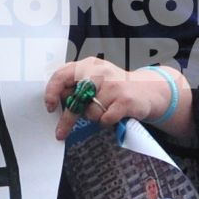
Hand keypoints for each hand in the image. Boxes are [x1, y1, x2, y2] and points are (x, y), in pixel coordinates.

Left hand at [43, 59, 181, 141]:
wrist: (147, 90)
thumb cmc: (115, 88)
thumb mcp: (94, 81)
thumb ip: (76, 87)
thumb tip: (56, 99)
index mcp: (88, 65)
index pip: (62, 74)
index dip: (52, 92)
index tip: (50, 106)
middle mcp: (100, 72)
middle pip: (76, 98)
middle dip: (67, 119)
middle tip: (60, 133)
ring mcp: (114, 85)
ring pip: (91, 112)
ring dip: (95, 118)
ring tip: (104, 111)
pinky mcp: (125, 99)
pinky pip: (105, 119)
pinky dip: (107, 122)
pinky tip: (114, 115)